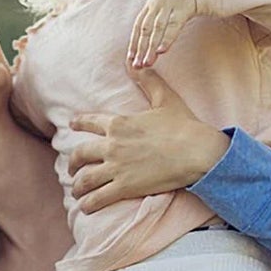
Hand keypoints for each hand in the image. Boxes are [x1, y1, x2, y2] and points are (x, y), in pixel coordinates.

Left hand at [69, 76, 227, 212]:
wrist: (199, 152)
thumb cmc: (185, 126)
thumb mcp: (166, 99)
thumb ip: (149, 81)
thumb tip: (136, 63)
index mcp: (119, 123)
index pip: (88, 122)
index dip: (78, 124)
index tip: (71, 126)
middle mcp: (112, 145)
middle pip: (80, 154)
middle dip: (72, 163)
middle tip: (71, 168)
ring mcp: (117, 167)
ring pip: (85, 179)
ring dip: (78, 187)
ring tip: (77, 193)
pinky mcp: (126, 186)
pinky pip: (98, 198)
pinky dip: (89, 204)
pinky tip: (86, 207)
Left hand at [128, 0, 197, 68]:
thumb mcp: (164, 4)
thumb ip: (157, 18)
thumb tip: (150, 38)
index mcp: (150, 6)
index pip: (138, 27)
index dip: (134, 43)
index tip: (130, 58)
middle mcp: (156, 6)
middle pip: (144, 30)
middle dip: (140, 48)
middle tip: (136, 66)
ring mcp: (169, 6)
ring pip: (156, 29)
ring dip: (150, 47)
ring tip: (147, 62)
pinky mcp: (184, 7)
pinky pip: (173, 25)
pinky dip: (166, 38)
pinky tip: (162, 50)